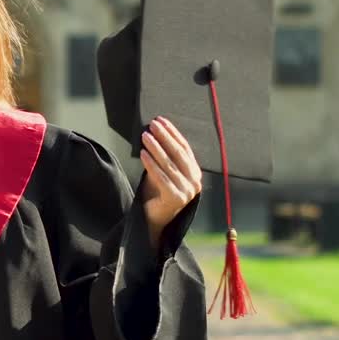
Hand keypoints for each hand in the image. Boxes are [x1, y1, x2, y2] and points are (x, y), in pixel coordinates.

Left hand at [139, 117, 201, 245]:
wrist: (153, 218)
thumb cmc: (157, 192)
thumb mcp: (162, 172)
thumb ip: (163, 156)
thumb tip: (154, 132)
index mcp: (195, 173)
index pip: (185, 148)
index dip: (173, 133)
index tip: (162, 120)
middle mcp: (195, 182)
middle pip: (178, 154)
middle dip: (165, 137)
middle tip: (153, 124)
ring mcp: (187, 191)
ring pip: (169, 165)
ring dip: (156, 148)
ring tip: (146, 136)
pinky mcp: (175, 199)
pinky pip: (162, 178)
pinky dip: (152, 164)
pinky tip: (143, 153)